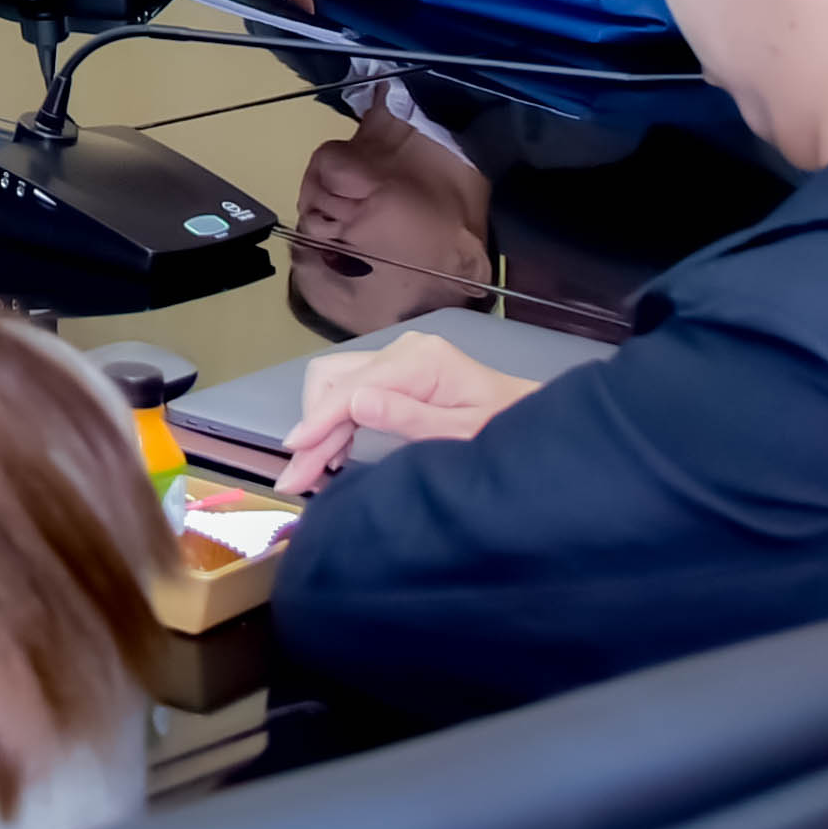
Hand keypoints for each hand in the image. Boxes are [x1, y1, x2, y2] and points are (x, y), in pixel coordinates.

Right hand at [276, 327, 541, 491]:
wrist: (532, 417)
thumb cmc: (507, 431)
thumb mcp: (463, 434)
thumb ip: (410, 418)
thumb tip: (355, 404)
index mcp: (421, 362)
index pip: (352, 389)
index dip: (318, 423)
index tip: (295, 457)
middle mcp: (404, 351)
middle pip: (333, 380)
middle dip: (310, 428)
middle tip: (296, 477)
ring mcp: (399, 357)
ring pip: (335, 383)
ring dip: (318, 425)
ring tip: (309, 472)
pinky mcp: (397, 371)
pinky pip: (352, 389)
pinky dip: (335, 421)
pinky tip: (331, 453)